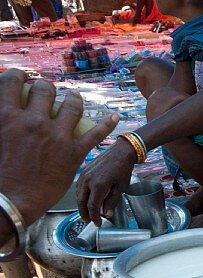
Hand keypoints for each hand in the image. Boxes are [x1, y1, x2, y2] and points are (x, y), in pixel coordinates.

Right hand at [0, 70, 117, 223]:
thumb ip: (0, 121)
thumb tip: (4, 114)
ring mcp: (56, 136)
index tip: (22, 79)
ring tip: (74, 98)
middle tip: (47, 93)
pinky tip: (115, 116)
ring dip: (74, 99)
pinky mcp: (73, 152)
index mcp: (6, 116)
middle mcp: (33, 121)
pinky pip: (96, 133)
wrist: (11, 200)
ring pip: (72, 105)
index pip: (12, 82)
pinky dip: (108, 123)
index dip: (18, 77)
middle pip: (45, 90)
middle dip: (47, 88)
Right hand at [77, 142, 138, 224]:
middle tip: (89, 220)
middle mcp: (88, 180)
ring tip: (87, 212)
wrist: (120, 151)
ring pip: (78, 195)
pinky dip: (81, 195)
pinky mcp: (83, 171)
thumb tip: (107, 214)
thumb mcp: (121, 187)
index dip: (94, 217)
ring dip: (81, 205)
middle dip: (84, 213)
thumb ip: (112, 201)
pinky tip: (86, 199)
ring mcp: (84, 175)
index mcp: (98, 186)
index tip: (97, 223)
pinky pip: (79, 186)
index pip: (92, 206)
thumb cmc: (123, 169)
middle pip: (81, 202)